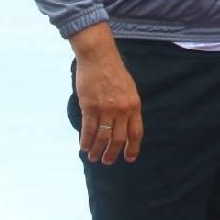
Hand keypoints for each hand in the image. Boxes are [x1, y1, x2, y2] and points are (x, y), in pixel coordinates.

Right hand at [70, 24, 143, 164]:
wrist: (99, 58)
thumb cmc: (114, 72)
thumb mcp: (129, 89)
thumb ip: (128, 107)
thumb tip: (125, 125)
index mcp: (134, 105)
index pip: (136, 132)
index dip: (133, 147)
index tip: (129, 158)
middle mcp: (121, 110)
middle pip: (118, 139)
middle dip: (112, 153)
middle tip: (107, 161)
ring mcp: (105, 109)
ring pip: (102, 137)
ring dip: (97, 150)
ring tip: (93, 157)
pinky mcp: (90, 107)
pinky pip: (88, 129)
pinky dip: (86, 140)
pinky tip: (84, 147)